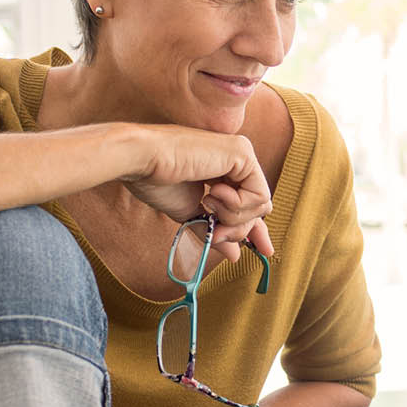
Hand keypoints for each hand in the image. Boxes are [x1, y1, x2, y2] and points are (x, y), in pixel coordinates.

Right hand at [119, 125, 273, 260]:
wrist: (142, 161)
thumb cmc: (157, 182)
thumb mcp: (191, 214)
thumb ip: (214, 229)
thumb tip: (235, 254)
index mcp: (224, 170)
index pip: (251, 202)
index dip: (257, 228)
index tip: (264, 250)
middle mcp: (236, 159)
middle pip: (259, 208)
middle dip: (239, 228)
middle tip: (216, 232)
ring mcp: (242, 153)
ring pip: (261, 203)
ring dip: (234, 216)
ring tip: (207, 204)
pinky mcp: (243, 153)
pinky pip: (259, 194)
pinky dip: (237, 205)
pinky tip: (213, 194)